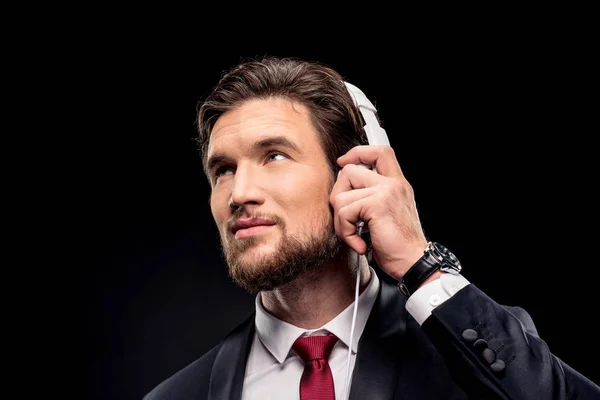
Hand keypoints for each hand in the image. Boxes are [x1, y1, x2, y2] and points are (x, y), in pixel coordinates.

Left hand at [329, 145, 427, 279]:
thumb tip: (343, 190)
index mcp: (397, 184)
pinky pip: (344, 212)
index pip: (379, 152)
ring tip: (354, 235)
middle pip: (350, 171)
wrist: (414, 263)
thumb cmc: (398, 246)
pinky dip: (345, 232)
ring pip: (341, 195)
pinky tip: (359, 243)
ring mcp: (386, 192)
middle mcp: (393, 184)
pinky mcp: (377, 205)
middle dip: (338, 196)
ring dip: (341, 222)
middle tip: (347, 220)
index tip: (344, 162)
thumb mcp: (387, 214)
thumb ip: (372, 197)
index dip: (357, 153)